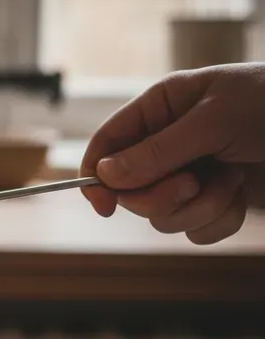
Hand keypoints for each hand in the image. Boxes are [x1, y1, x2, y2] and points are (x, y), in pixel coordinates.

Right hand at [80, 63, 264, 243]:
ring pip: (161, 215)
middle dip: (161, 196)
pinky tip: (242, 196)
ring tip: (232, 183)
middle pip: (130, 189)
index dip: (97, 175)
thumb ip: (157, 151)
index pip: (107, 144)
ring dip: (198, 208)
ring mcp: (192, 173)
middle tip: (192, 186)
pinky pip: (193, 230)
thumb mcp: (213, 121)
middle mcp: (169, 143)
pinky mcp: (215, 200)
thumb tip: (106, 175)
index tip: (104, 204)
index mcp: (160, 109)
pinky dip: (218, 220)